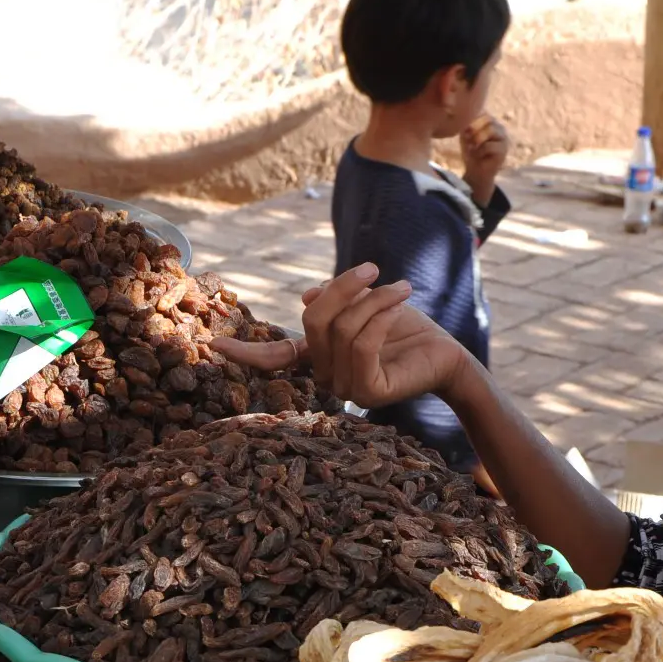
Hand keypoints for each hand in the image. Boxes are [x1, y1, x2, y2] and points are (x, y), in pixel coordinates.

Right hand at [212, 264, 472, 408]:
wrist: (448, 355)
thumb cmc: (409, 331)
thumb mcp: (368, 306)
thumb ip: (336, 303)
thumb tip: (308, 299)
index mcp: (318, 359)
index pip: (276, 357)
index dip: (247, 352)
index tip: (213, 345)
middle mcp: (325, 379)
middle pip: (315, 321)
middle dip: (344, 288)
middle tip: (372, 268)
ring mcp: (345, 390)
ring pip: (342, 329)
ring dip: (374, 298)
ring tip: (402, 286)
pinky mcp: (369, 392)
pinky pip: (364, 342)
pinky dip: (382, 313)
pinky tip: (401, 301)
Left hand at [461, 115, 509, 205]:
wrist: (475, 171)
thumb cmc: (470, 151)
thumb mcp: (465, 135)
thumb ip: (467, 123)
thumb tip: (465, 116)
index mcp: (490, 120)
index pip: (483, 112)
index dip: (471, 121)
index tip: (464, 133)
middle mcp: (499, 126)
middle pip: (488, 118)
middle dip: (474, 129)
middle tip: (467, 140)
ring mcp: (504, 138)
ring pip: (490, 130)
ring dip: (477, 140)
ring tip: (472, 148)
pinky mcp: (504, 150)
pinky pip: (489, 145)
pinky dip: (479, 151)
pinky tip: (478, 156)